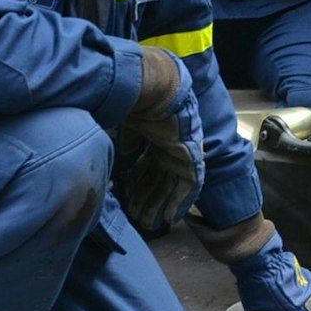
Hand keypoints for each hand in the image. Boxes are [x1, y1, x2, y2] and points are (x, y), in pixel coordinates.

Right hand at [115, 48, 205, 233]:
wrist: (152, 88)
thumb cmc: (135, 104)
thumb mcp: (125, 131)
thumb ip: (124, 150)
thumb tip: (118, 169)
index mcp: (154, 138)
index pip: (146, 167)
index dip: (137, 186)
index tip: (127, 202)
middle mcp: (169, 145)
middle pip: (159, 179)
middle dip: (147, 200)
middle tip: (137, 219)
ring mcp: (182, 149)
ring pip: (173, 184)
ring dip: (161, 204)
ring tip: (149, 223)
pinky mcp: (192, 153)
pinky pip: (191, 182)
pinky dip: (181, 200)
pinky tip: (172, 217)